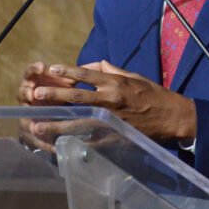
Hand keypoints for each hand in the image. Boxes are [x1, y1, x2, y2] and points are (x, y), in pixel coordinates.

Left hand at [23, 60, 196, 143]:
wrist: (172, 117)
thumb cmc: (153, 94)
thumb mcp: (133, 76)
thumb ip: (110, 70)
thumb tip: (91, 65)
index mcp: (115, 83)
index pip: (87, 74)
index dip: (68, 71)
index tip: (51, 69)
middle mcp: (111, 100)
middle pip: (77, 97)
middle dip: (54, 96)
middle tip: (36, 95)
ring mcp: (111, 120)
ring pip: (78, 121)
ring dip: (56, 123)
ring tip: (37, 123)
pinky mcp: (114, 136)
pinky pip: (90, 140)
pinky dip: (73, 142)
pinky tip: (58, 143)